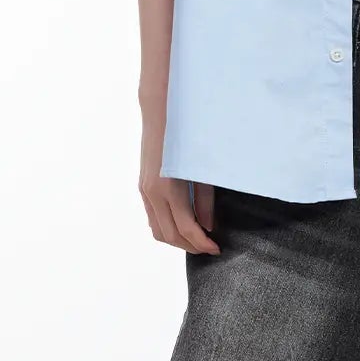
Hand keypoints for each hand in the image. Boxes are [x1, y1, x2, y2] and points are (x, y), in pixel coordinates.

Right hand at [139, 118, 219, 253]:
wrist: (161, 112)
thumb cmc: (188, 136)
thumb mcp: (202, 169)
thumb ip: (204, 201)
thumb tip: (208, 226)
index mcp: (169, 189)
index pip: (186, 229)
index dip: (203, 243)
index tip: (217, 248)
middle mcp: (152, 193)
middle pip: (170, 236)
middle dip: (191, 247)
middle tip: (210, 248)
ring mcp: (144, 191)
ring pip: (158, 231)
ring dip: (178, 241)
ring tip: (198, 240)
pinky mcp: (142, 187)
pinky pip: (152, 218)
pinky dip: (167, 228)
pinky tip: (183, 226)